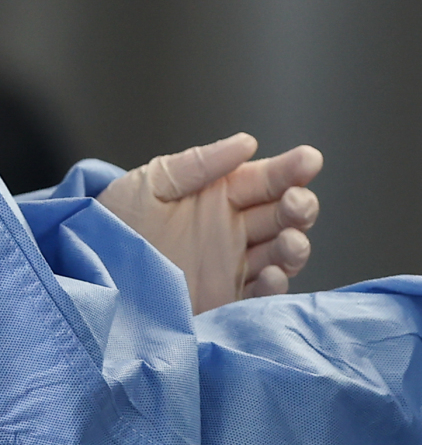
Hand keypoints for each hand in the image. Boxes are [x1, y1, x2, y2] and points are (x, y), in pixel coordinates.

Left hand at [97, 133, 322, 313]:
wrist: (89, 280)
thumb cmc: (112, 226)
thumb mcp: (150, 184)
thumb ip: (199, 165)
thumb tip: (248, 143)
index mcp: (220, 196)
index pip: (266, 180)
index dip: (292, 169)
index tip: (309, 161)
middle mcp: (234, 230)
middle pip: (284, 216)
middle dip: (299, 207)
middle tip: (296, 203)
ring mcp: (234, 267)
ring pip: (282, 254)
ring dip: (294, 246)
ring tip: (290, 242)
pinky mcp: (227, 301)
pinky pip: (261, 295)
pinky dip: (273, 287)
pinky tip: (271, 276)